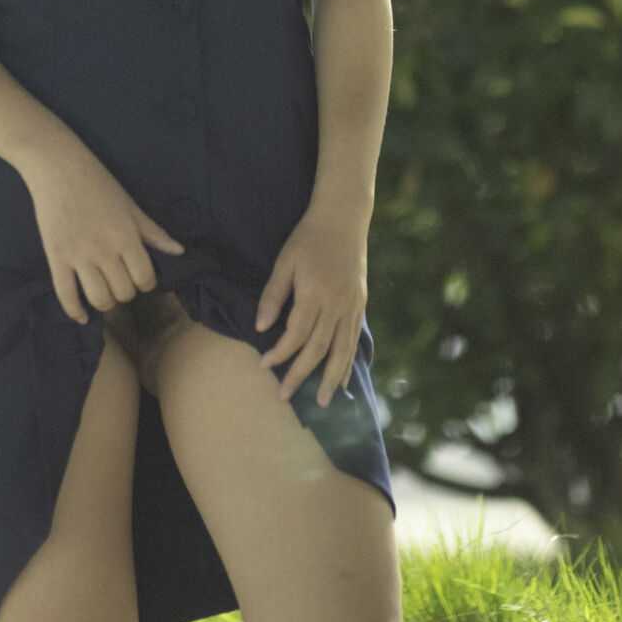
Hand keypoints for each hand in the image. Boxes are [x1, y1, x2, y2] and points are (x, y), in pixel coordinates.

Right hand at [22, 144, 185, 323]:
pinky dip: (75, 311)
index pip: (145, 278)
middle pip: (123, 292)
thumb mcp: (131, 206)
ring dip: (105, 301)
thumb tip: (179, 252)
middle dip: (126, 291)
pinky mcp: (56, 257)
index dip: (146, 283)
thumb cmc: (98, 183)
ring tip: (104, 291)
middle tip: (120, 279)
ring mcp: (78, 256)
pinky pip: (66, 295)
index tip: (140, 276)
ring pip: (99, 299)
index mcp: (126, 237)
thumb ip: (154, 233)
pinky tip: (82, 316)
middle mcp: (105, 251)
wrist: (58, 167)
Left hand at [254, 196, 369, 407]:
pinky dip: (349, 362)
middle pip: (318, 349)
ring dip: (331, 379)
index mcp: (315, 294)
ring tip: (323, 402)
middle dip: (301, 375)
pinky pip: (354, 341)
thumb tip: (261, 327)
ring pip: (341, 351)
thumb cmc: (308, 238)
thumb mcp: (285, 262)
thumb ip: (273, 295)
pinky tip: (345, 379)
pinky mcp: (360, 305)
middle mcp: (336, 305)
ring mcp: (351, 306)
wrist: (343, 220)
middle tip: (285, 396)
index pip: (296, 334)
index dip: (280, 353)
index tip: (265, 366)